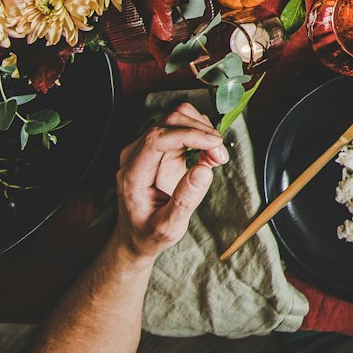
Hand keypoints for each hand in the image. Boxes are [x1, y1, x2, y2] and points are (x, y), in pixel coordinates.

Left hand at [112, 103, 225, 261]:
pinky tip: (208, 156)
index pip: (157, 138)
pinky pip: (183, 126)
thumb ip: (185, 200)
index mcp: (132, 173)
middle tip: (220, 158)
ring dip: (204, 131)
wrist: (136, 235)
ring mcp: (147, 148)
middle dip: (201, 133)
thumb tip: (204, 171)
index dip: (189, 135)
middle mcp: (136, 154)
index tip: (215, 145)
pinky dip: (202, 135)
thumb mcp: (169, 226)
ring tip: (215, 158)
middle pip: (170, 121)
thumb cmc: (149, 234)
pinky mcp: (160, 146)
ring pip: (179, 117)